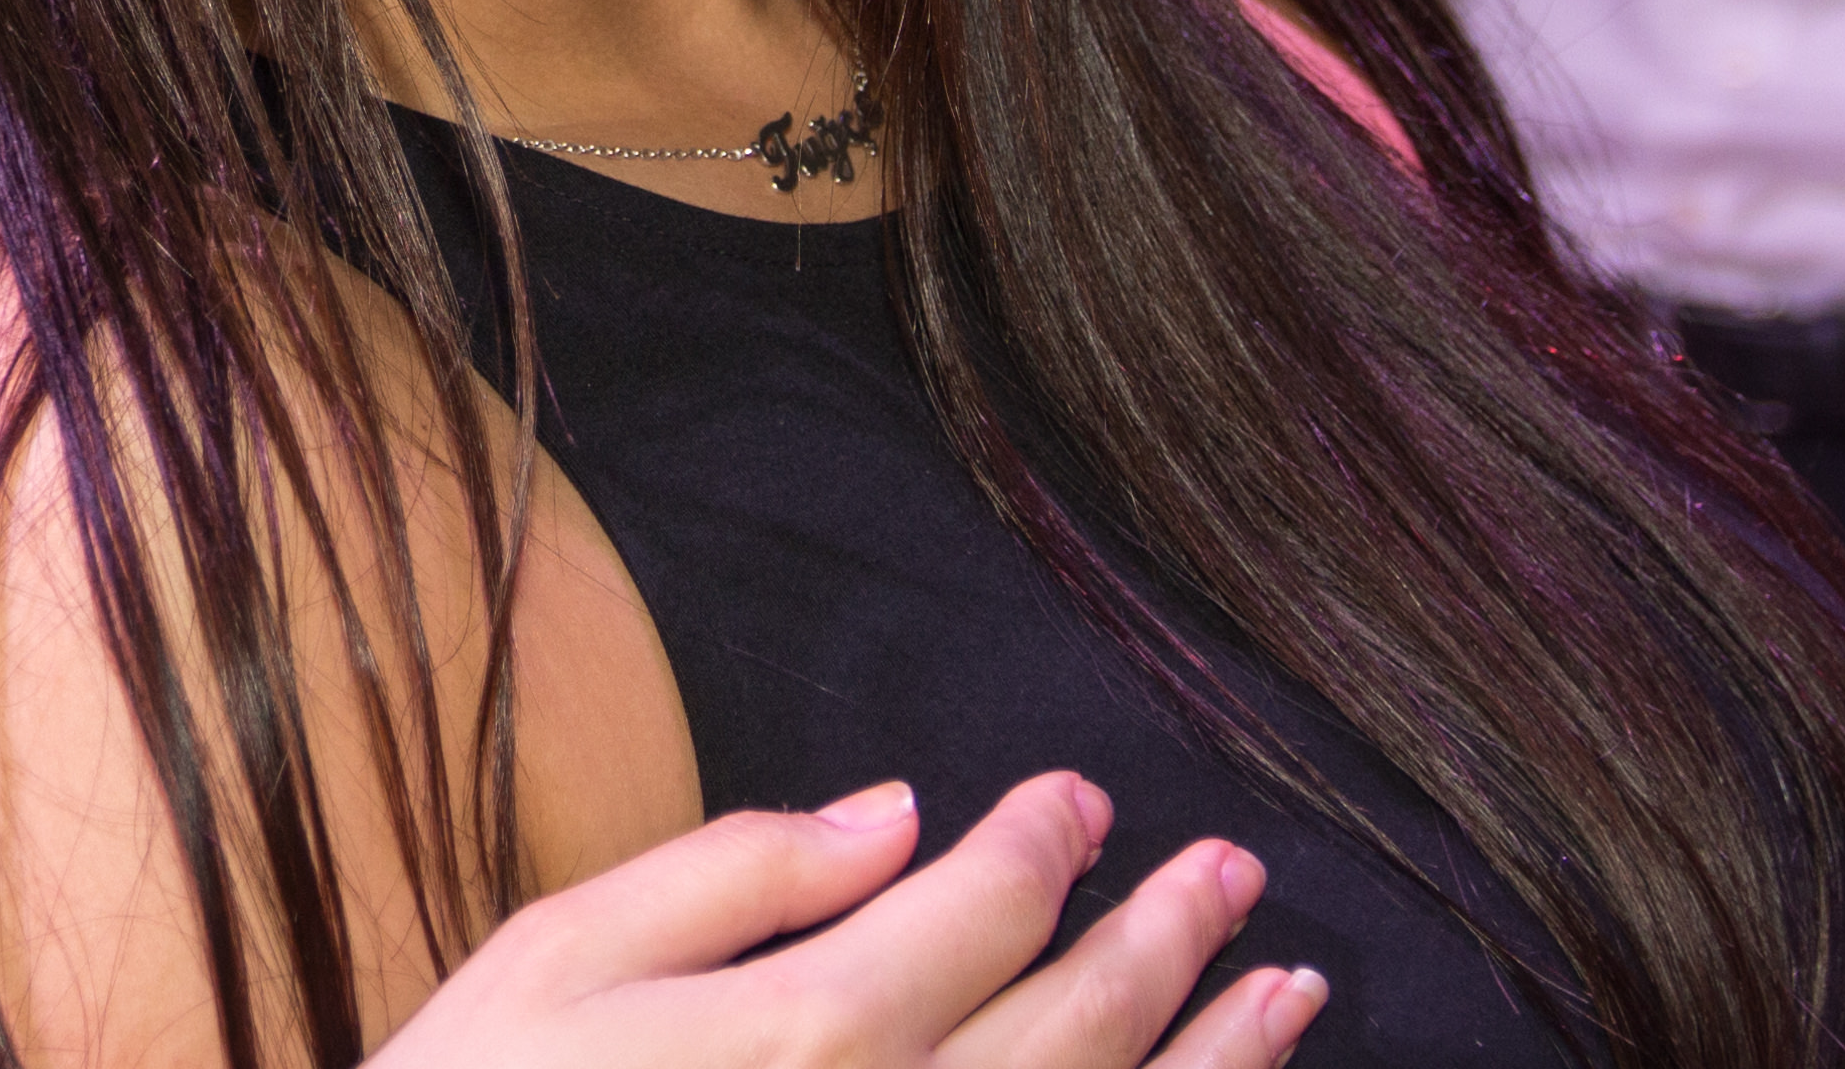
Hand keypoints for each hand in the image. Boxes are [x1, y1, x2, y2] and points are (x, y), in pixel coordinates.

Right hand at [375, 773, 1328, 1068]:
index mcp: (809, 1035)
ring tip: (1289, 994)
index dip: (1047, 844)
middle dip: (1172, 937)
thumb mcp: (555, 960)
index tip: (1085, 800)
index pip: (981, 908)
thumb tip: (892, 815)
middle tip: (1232, 874)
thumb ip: (733, 874)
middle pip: (1084, 1025)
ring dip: (1222, 1062)